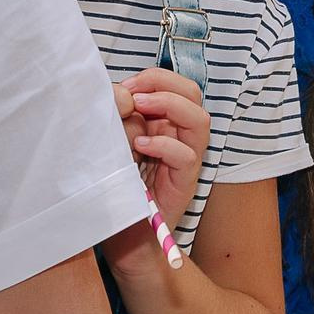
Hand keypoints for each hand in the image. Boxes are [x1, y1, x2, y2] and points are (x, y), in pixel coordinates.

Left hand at [110, 69, 207, 236]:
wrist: (126, 235)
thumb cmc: (118, 187)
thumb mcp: (115, 144)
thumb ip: (120, 119)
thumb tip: (118, 94)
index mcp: (164, 123)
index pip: (175, 85)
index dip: (154, 78)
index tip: (125, 86)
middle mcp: (180, 136)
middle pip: (192, 94)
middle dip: (163, 84)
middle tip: (134, 93)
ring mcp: (185, 159)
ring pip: (199, 120)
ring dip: (169, 106)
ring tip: (140, 109)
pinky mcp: (184, 183)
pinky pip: (187, 155)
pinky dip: (164, 145)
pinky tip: (141, 146)